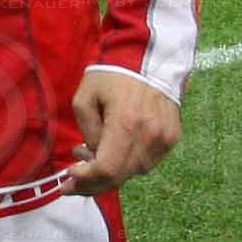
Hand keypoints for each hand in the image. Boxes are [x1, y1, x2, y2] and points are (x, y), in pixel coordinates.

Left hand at [64, 69, 180, 194]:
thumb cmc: (112, 75)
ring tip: (93, 153)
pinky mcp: (173, 138)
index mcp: (126, 123)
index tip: (69, 177)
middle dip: (93, 183)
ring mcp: (165, 139)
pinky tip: (116, 149)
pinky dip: (128, 163)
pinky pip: (148, 162)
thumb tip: (93, 154)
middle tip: (74, 178)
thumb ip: (87, 131)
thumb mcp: (85, 98)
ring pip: (134, 173)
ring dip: (111, 172)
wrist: (149, 58)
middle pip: (120, 177)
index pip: (107, 169)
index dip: (86, 180)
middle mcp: (150, 136)